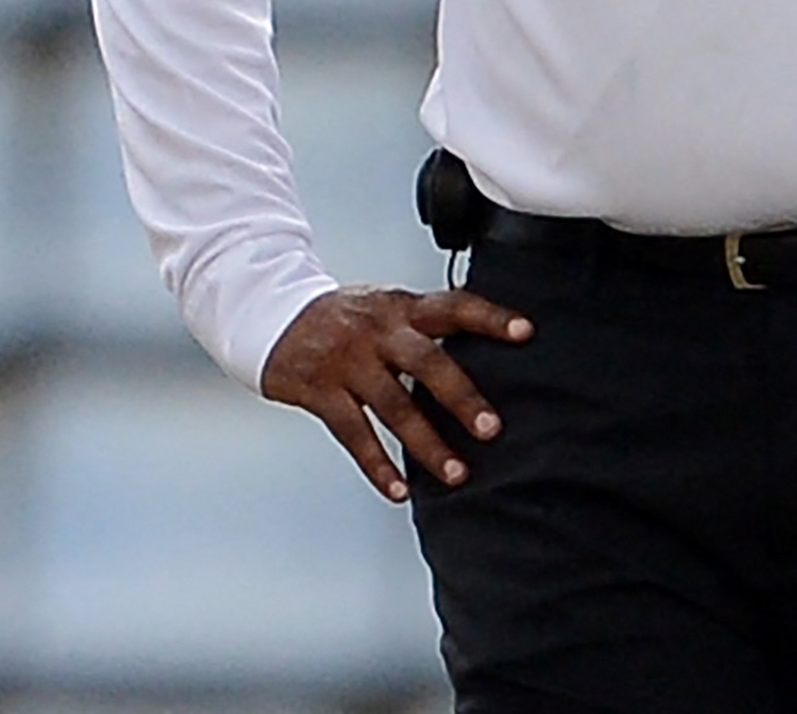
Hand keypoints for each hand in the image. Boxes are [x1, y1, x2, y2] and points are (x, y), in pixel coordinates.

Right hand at [260, 283, 532, 502]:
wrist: (270, 313)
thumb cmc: (343, 319)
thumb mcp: (383, 309)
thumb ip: (423, 331)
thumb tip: (483, 364)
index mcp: (399, 307)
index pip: (451, 305)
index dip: (488, 317)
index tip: (526, 331)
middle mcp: (376, 330)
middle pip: (425, 361)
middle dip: (460, 396)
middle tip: (491, 429)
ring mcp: (346, 359)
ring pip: (393, 405)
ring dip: (426, 443)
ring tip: (456, 473)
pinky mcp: (319, 388)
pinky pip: (353, 432)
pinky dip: (377, 464)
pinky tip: (398, 490)